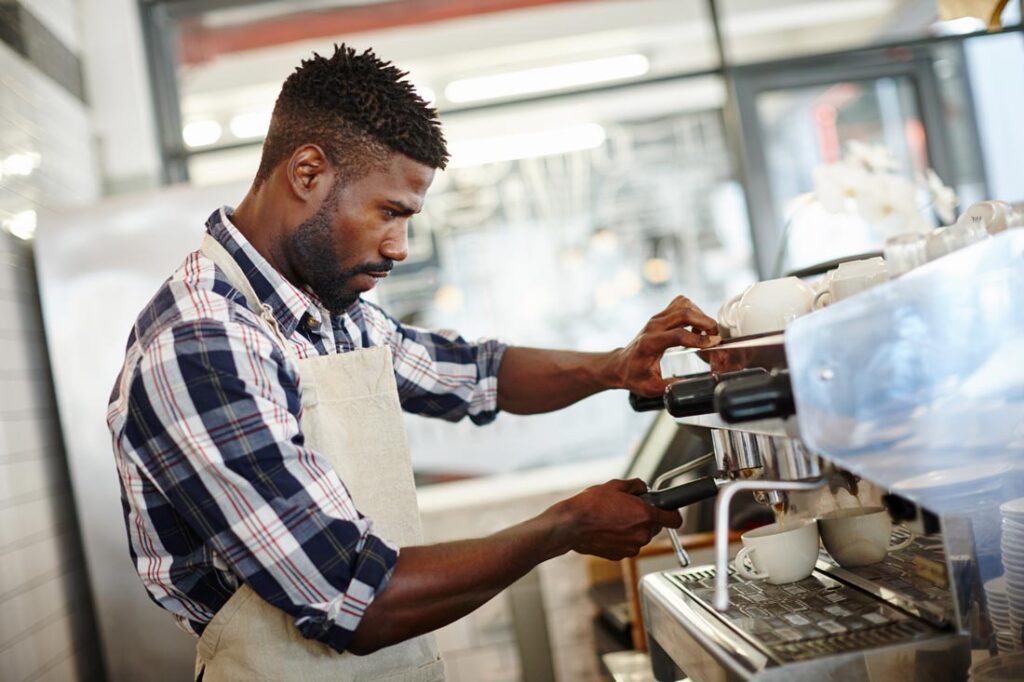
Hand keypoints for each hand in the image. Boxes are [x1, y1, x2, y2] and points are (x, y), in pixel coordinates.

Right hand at [552, 479, 682, 559]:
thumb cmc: (591, 505)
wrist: (571, 525)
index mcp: (645, 515)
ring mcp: (631, 547)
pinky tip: (607, 529)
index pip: (674, 520)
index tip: (669, 511)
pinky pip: (627, 545)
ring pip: (640, 536)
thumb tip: (643, 488)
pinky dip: (621, 538)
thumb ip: (636, 486)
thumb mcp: (615, 486)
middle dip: (645, 518)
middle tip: (628, 509)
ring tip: (613, 518)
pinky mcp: (620, 556)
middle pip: (654, 526)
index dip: (673, 514)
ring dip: (632, 528)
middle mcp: (642, 534)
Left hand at [612, 296, 720, 396]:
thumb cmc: (634, 376)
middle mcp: (653, 326)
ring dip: (699, 315)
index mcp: (649, 343)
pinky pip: (680, 304)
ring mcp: (656, 318)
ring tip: (705, 331)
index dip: (698, 339)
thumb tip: (693, 386)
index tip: (713, 343)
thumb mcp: (651, 387)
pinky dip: (692, 311)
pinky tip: (695, 326)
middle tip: (715, 336)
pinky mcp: (660, 315)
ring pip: (683, 304)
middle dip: (705, 322)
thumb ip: (672, 387)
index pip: (678, 335)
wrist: (621, 364)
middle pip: (684, 313)